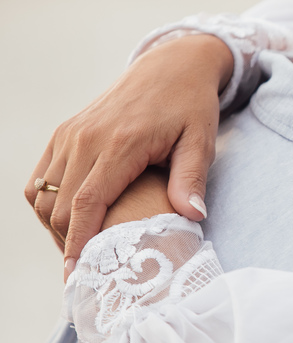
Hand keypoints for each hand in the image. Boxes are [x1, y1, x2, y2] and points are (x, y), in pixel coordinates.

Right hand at [26, 34, 232, 275]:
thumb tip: (192, 217)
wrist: (171, 66)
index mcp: (120, 143)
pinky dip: (48, 206)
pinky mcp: (64, 134)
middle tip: (87, 277)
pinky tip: (73, 224)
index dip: (79, 244)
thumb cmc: (191, 106)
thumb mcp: (201, 140)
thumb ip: (191, 178)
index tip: (78, 277)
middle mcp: (85, 138)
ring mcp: (69, 135)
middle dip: (68, 245)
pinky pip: (40, 179)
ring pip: (42, 196)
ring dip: (56, 229)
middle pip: (60, 206)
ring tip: (82, 254)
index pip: (88, 203)